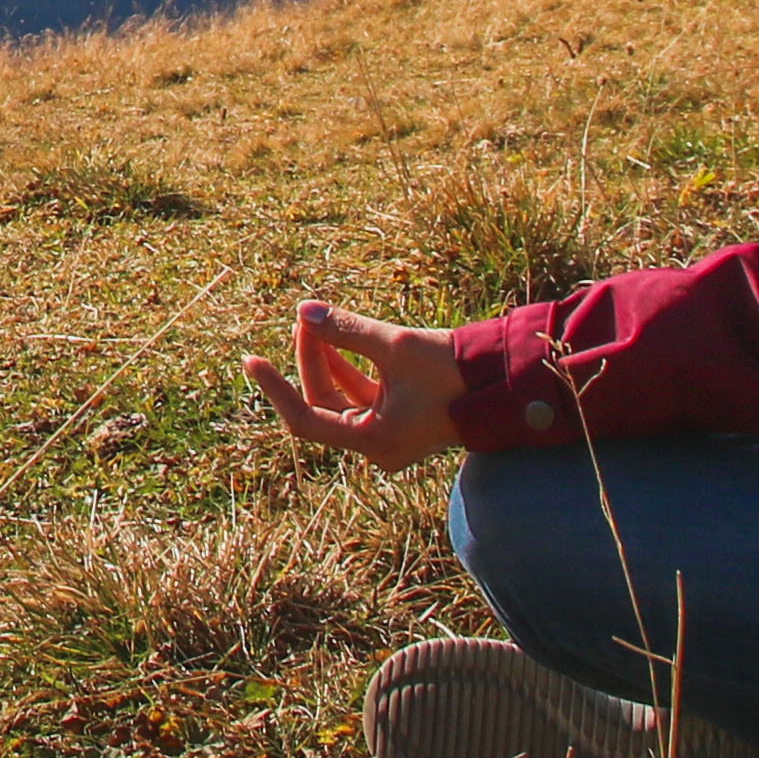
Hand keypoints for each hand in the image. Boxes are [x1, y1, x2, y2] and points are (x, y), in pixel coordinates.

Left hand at [252, 294, 464, 470]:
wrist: (506, 384)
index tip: (252, 361)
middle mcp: (377, 446)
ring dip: (330, 362)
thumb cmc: (455, 370)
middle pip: (322, 403)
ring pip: (341, 398)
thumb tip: (304, 311)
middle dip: (312, 361)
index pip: (303, 418)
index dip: (275, 389)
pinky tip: (342, 340)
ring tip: (322, 323)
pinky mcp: (402, 421)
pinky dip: (351, 369)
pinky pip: (362, 397)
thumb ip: (347, 330)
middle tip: (309, 321)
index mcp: (372, 440)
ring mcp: (390, 436)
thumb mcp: (397, 346)